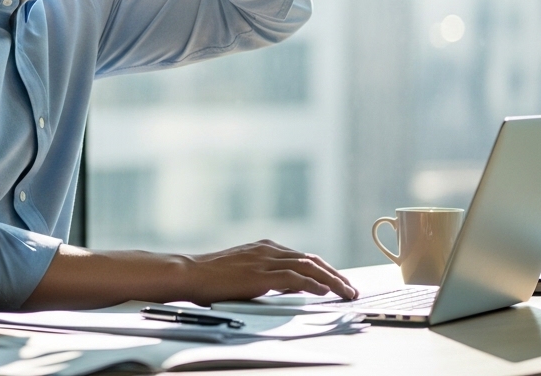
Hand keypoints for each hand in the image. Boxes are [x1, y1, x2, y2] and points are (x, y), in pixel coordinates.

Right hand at [179, 239, 357, 304]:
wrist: (190, 272)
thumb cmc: (211, 275)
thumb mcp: (242, 269)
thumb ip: (266, 274)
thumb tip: (289, 286)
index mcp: (264, 247)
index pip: (302, 256)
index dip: (324, 268)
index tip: (338, 280)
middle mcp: (267, 250)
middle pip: (311, 259)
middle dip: (334, 274)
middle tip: (350, 287)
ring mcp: (264, 260)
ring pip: (308, 266)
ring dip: (331, 280)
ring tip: (346, 292)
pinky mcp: (260, 274)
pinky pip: (294, 278)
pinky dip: (313, 283)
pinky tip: (324, 291)